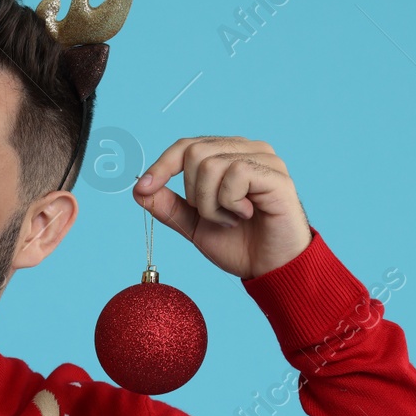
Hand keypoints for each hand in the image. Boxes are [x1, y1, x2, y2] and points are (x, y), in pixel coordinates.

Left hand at [131, 136, 312, 278]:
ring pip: (211, 165)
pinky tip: (246, 215)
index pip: (186, 146)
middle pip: (194, 152)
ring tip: (231, 219)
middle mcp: (246, 149)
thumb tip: (138, 189)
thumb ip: (168, 206)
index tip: (143, 188)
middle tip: (215, 216)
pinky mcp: (276, 174)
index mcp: (227, 155)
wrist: (270, 268)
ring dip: (211, 204)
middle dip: (193, 194)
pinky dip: (230, 203)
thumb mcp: (193, 225)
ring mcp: (264, 159)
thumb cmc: (238, 244)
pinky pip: (235, 175)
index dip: (161, 166)